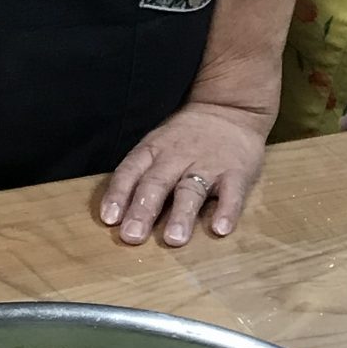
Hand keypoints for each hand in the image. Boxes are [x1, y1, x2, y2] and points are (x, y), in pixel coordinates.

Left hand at [101, 101, 271, 246]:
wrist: (230, 108)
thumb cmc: (185, 136)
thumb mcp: (157, 145)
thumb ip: (140, 175)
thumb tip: (117, 214)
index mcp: (153, 150)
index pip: (131, 171)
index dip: (118, 193)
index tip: (109, 218)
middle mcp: (177, 157)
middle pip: (157, 183)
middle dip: (143, 209)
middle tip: (132, 236)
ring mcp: (208, 164)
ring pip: (191, 190)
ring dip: (181, 214)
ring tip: (174, 239)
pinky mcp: (237, 172)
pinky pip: (232, 192)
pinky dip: (227, 210)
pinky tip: (220, 229)